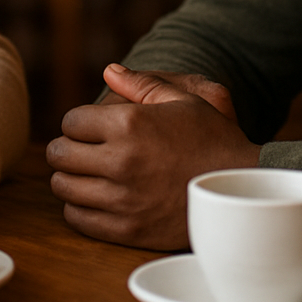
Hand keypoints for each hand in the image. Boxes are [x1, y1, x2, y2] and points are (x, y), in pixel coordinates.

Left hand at [47, 64, 259, 249]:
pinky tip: (95, 199)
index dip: (78, 122)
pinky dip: (79, 208)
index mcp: (129, 124)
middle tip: (82, 150)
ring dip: (70, 178)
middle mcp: (120, 161)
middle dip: (68, 148)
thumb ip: (142, 84)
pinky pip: (78, 219)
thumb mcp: (184, 100)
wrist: (242, 188)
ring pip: (64, 187)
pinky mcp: (127, 229)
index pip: (71, 121)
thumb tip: (108, 71)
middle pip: (60, 154)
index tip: (89, 128)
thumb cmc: (213, 139)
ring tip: (88, 174)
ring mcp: (122, 198)